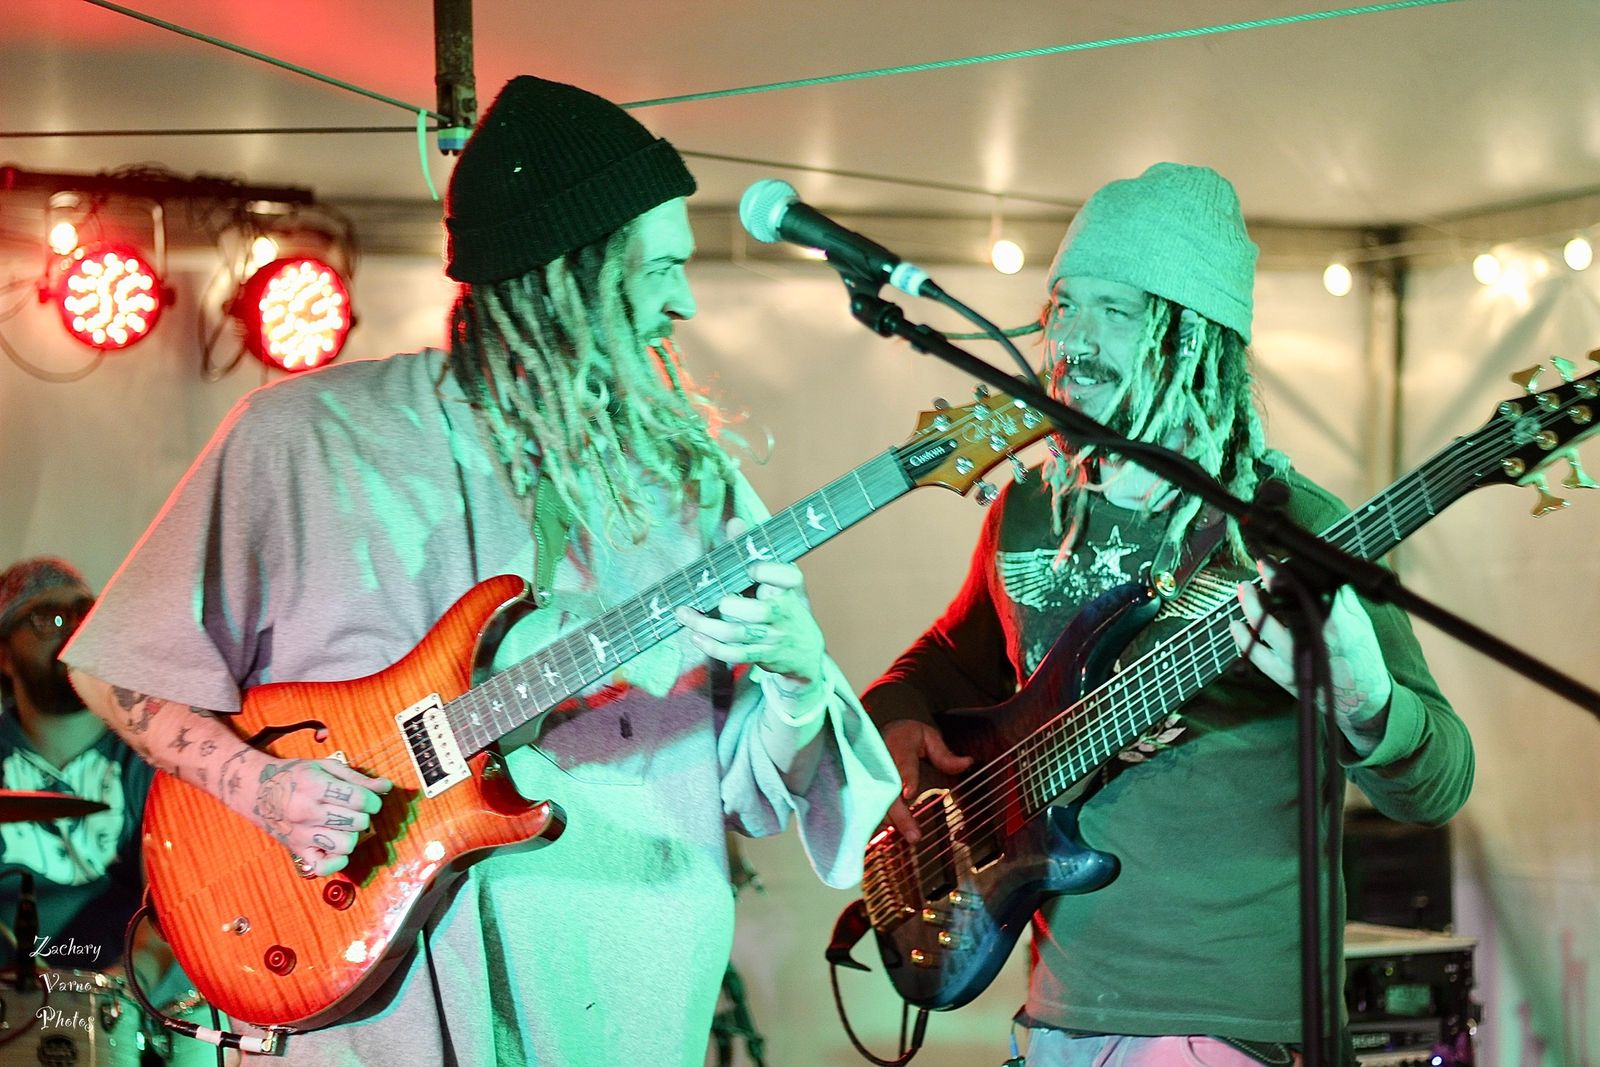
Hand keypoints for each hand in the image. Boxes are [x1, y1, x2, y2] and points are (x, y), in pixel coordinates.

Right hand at [245, 757, 391, 876]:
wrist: (256, 790)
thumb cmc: (294, 775)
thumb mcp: (325, 766)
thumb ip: (357, 778)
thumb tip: (385, 786)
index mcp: (315, 786)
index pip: (360, 799)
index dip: (373, 800)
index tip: (370, 800)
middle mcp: (307, 811)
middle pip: (357, 822)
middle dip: (363, 816)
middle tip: (354, 811)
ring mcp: (301, 833)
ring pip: (346, 844)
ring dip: (352, 835)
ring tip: (344, 826)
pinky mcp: (297, 849)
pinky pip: (323, 866)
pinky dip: (336, 861)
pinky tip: (337, 847)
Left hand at [676, 518, 826, 700]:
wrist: (804, 650)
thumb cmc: (783, 602)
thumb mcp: (777, 577)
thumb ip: (753, 550)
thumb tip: (735, 521)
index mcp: (790, 587)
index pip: (788, 577)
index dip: (768, 572)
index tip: (751, 569)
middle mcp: (784, 611)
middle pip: (759, 611)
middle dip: (732, 605)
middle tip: (716, 598)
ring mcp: (773, 635)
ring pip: (739, 633)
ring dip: (707, 625)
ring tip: (685, 614)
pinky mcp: (762, 655)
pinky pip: (735, 654)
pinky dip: (712, 646)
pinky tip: (695, 635)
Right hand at [880, 719, 971, 842]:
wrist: (868, 731)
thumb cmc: (903, 737)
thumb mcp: (926, 737)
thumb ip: (944, 754)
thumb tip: (967, 763)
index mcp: (898, 744)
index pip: (903, 762)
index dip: (906, 777)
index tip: (909, 793)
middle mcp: (881, 761)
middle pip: (888, 790)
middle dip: (900, 814)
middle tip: (915, 836)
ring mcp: (868, 776)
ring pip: (877, 803)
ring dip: (891, 821)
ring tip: (910, 837)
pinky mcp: (862, 788)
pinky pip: (869, 808)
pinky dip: (880, 822)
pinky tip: (892, 834)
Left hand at [1230, 562, 1393, 743]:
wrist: (1360, 699)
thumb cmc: (1362, 657)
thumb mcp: (1361, 624)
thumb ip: (1342, 598)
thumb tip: (1324, 573)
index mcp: (1337, 628)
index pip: (1310, 593)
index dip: (1292, 575)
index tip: (1281, 561)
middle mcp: (1314, 643)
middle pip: (1286, 606)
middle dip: (1271, 583)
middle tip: (1262, 566)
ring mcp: (1295, 660)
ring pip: (1266, 628)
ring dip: (1252, 606)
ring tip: (1245, 589)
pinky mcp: (1282, 675)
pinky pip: (1256, 655)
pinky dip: (1243, 638)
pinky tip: (1236, 623)